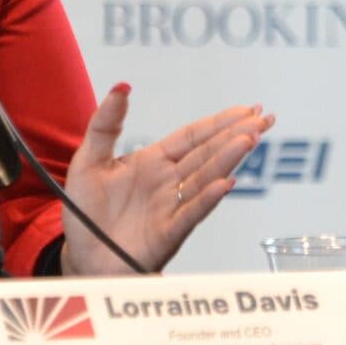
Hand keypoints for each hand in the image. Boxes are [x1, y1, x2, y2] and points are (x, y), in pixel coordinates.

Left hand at [61, 87, 272, 275]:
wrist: (82, 256)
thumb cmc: (86, 212)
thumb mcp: (89, 160)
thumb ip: (105, 125)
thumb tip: (121, 87)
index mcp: (153, 162)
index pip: (193, 137)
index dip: (219, 122)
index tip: (246, 109)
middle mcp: (168, 183)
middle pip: (208, 154)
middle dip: (236, 135)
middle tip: (263, 118)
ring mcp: (171, 207)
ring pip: (205, 178)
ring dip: (227, 159)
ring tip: (249, 139)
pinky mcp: (166, 234)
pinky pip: (190, 213)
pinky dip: (207, 199)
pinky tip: (224, 184)